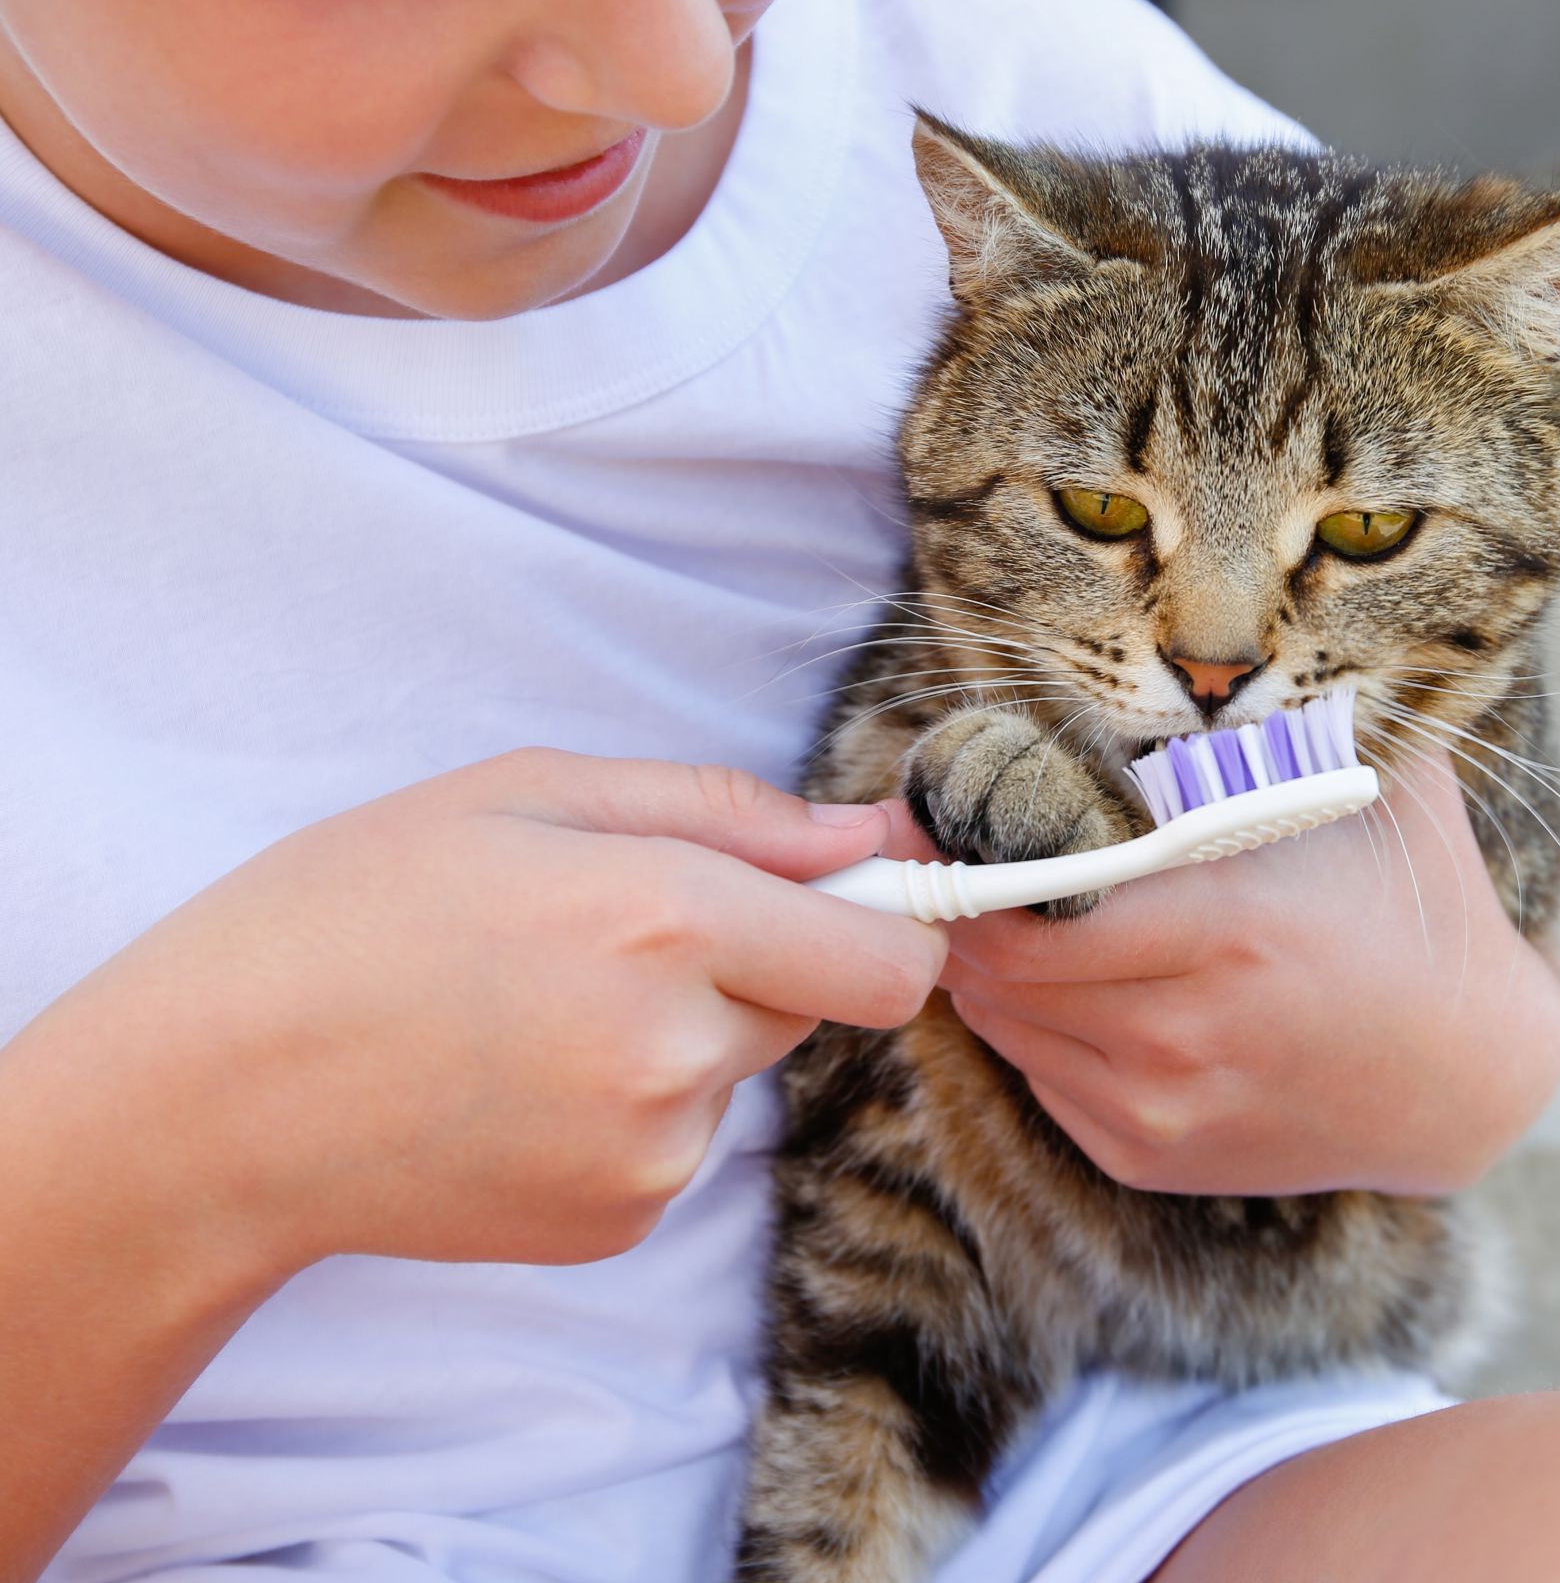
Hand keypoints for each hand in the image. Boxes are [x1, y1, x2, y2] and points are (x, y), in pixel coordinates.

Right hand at [12, 748, 947, 1278]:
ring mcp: (651, 1154)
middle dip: (753, 961)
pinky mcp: (616, 1224)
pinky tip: (516, 1084)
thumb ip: (723, 810)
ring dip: (681, 1034)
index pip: (888, 959)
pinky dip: (629, 1109)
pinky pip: (679, 1144)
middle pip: (814, 1004)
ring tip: (534, 1013)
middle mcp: (677, 1050)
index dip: (887, 924)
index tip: (855, 900)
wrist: (211, 1102)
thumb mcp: (524, 794)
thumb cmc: (348, 915)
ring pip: (738, 1071)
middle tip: (611, 935)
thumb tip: (867, 839)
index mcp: (664, 919)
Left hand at [883, 751, 1559, 1196]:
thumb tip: (1203, 640)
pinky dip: (1032, 1025)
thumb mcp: (1373, 794)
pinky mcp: (1151, 1157)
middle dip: (964, 911)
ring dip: (989, 968)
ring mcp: (1163, 1109)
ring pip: (1004, 1028)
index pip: (1029, 914)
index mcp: (1230, 932)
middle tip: (958, 858)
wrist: (1469, 1081)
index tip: (946, 820)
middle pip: (996, 972)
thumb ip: (1291, 719)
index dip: (967, 865)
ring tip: (1014, 911)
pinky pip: (1039, 1078)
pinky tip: (1073, 981)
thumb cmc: (1414, 913)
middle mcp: (1185, 1034)